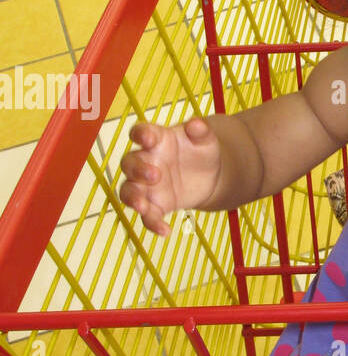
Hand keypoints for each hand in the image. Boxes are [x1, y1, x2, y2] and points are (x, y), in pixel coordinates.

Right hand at [119, 117, 221, 236]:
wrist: (210, 175)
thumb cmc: (201, 150)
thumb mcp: (205, 139)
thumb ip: (200, 131)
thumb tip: (197, 124)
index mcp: (156, 139)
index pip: (140, 133)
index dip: (140, 134)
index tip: (148, 139)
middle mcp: (146, 161)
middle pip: (129, 164)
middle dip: (138, 170)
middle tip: (156, 175)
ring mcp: (147, 185)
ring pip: (129, 191)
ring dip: (132, 198)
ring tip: (142, 206)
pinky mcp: (156, 205)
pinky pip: (148, 216)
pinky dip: (152, 224)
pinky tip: (165, 231)